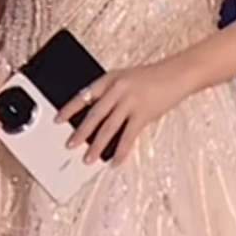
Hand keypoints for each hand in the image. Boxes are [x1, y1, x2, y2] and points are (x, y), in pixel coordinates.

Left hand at [55, 61, 196, 163]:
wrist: (177, 74)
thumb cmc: (152, 77)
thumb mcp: (125, 79)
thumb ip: (110, 94)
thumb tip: (95, 117)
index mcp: (109, 79)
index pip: (83, 95)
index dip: (69, 109)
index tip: (58, 120)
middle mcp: (117, 90)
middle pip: (94, 114)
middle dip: (80, 132)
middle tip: (70, 145)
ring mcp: (130, 102)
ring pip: (108, 127)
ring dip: (97, 145)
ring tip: (88, 158)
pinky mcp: (143, 114)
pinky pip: (128, 136)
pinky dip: (121, 151)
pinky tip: (114, 161)